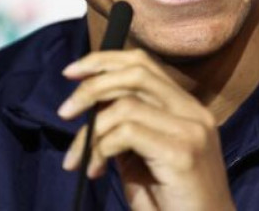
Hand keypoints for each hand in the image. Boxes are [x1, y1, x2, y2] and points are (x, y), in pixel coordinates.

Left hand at [58, 49, 235, 210]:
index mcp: (187, 107)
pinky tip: (95, 171)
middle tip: (64, 112)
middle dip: (91, 87)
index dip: (104, 61)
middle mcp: (193, 111)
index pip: (143, 63)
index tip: (71, 73)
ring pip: (126, 105)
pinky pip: (127, 133)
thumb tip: (91, 104)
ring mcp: (191, 130)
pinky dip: (101, 148)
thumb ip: (126, 126)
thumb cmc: (169, 202)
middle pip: (135, 73)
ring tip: (78, 159)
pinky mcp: (182, 153)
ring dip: (91, 131)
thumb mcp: (142, 156)